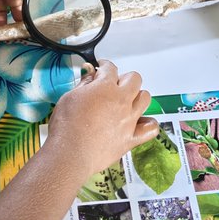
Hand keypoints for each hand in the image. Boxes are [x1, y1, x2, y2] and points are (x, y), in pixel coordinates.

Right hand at [48, 61, 157, 176]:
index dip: (105, 66)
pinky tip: (139, 123)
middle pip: (134, 79)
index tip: (102, 68)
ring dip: (137, 96)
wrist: (70, 153)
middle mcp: (121, 100)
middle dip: (124, 78)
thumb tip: (90, 73)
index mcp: (105, 87)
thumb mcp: (69, 97)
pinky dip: (148, 124)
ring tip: (127, 101)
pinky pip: (151, 128)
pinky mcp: (131, 138)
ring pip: (145, 98)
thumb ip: (84, 83)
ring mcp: (129, 119)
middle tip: (113, 85)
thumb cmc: (67, 126)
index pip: (111, 68)